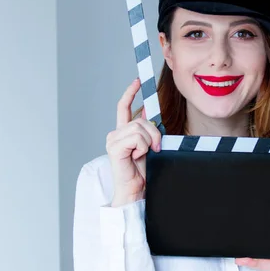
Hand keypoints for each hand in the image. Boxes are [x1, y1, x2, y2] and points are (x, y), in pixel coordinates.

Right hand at [106, 78, 161, 206]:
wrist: (135, 190)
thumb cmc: (141, 171)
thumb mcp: (148, 146)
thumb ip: (147, 130)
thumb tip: (149, 114)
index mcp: (122, 132)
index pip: (124, 107)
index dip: (131, 92)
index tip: (138, 80)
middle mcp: (115, 134)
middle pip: (140, 120)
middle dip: (154, 133)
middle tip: (156, 148)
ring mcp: (113, 140)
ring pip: (140, 128)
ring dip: (149, 142)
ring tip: (144, 154)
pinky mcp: (114, 148)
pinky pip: (137, 138)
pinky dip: (143, 148)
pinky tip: (137, 157)